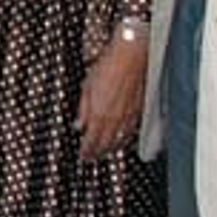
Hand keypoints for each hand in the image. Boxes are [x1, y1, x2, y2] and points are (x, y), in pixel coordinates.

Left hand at [75, 38, 145, 159]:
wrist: (129, 58)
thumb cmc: (107, 68)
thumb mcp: (86, 87)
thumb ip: (83, 110)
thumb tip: (78, 125)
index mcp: (99, 114)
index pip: (92, 141)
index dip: (87, 151)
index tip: (83, 156)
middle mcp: (114, 119)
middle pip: (106, 144)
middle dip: (97, 153)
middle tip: (92, 158)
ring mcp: (128, 116)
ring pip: (119, 140)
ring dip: (111, 149)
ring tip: (104, 153)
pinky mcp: (138, 111)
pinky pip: (130, 132)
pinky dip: (124, 139)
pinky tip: (121, 140)